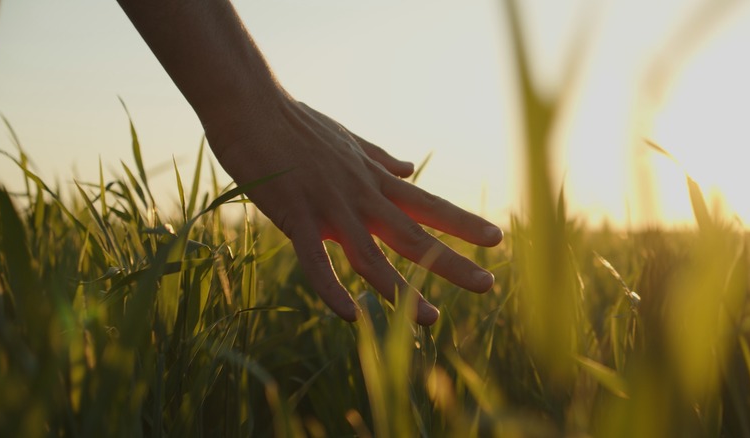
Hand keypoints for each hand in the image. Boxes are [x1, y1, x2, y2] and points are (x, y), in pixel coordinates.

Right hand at [206, 96, 502, 325]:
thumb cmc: (297, 124)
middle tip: (488, 285)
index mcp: (373, 179)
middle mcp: (361, 196)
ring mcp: (330, 207)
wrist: (252, 107)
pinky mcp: (295, 216)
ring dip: (402, 291)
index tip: (496, 239)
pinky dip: (333, 290)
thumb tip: (410, 167)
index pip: (428, 204)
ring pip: (372, 257)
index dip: (463, 223)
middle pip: (414, 235)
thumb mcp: (348, 140)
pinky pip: (315, 263)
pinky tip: (351, 316)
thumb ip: (380, 158)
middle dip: (452, 262)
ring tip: (431, 319)